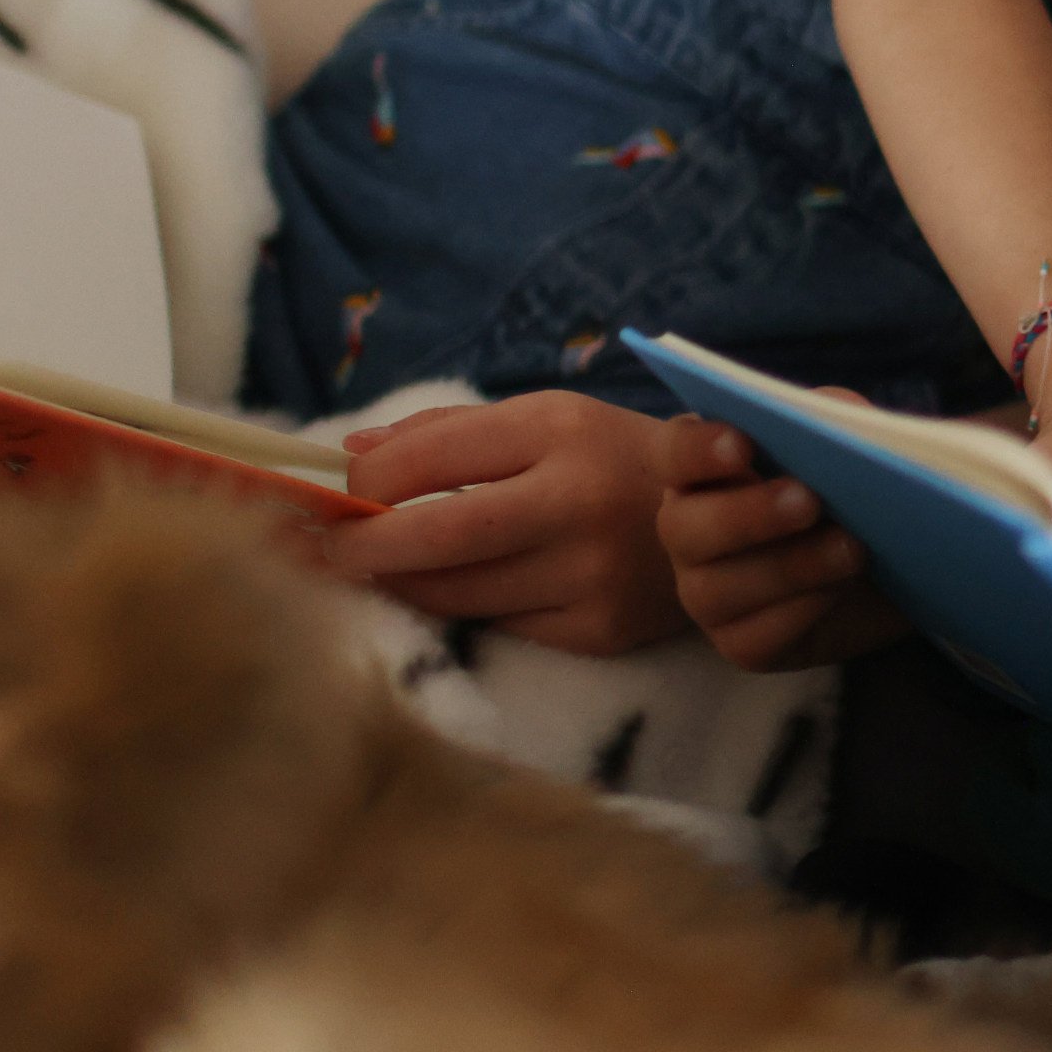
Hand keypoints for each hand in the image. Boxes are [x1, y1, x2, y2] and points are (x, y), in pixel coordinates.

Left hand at [316, 392, 683, 655]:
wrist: (730, 518)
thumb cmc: (614, 457)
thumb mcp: (546, 419)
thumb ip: (448, 431)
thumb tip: (352, 453)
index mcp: (560, 431)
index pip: (431, 458)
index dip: (366, 481)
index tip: (341, 491)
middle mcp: (576, 503)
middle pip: (436, 537)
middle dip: (360, 547)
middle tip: (321, 550)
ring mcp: (589, 575)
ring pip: (457, 593)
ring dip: (400, 583)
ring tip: (372, 568)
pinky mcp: (598, 632)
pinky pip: (500, 625)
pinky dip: (464, 608)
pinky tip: (452, 590)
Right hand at [653, 410, 911, 670]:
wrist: (891, 561)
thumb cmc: (852, 488)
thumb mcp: (852, 442)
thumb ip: (837, 419)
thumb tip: (839, 416)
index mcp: (702, 469)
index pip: (674, 453)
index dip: (696, 450)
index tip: (740, 444)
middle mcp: (688, 530)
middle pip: (684, 527)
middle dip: (747, 515)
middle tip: (808, 500)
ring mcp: (707, 592)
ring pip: (716, 590)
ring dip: (788, 567)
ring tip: (850, 549)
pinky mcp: (742, 643)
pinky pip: (751, 639)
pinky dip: (799, 612)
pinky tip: (839, 590)